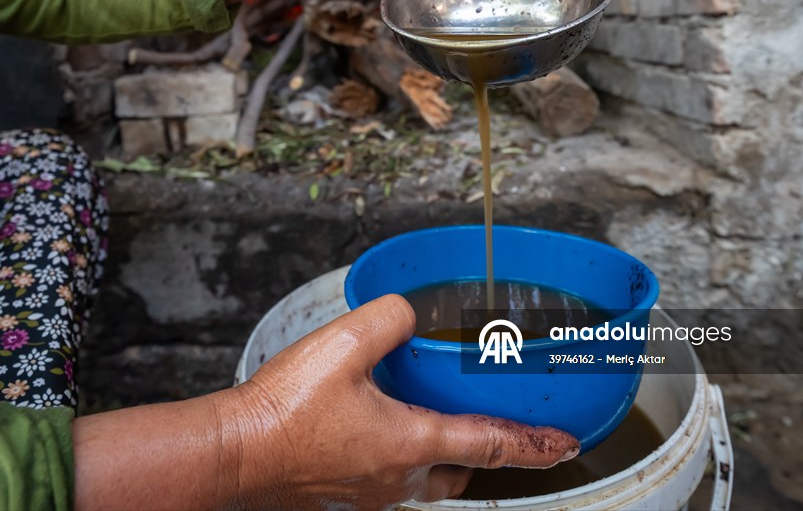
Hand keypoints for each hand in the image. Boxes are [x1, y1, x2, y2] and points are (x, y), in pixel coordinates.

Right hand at [73, 294, 576, 510]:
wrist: (236, 452)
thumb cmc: (285, 411)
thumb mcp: (345, 344)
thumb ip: (390, 319)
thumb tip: (409, 310)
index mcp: (411, 443)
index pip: (491, 444)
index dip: (535, 444)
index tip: (565, 445)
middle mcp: (398, 477)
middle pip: (463, 473)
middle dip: (489, 457)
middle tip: (507, 438)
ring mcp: (370, 492)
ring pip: (428, 483)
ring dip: (445, 461)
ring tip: (444, 433)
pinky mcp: (343, 493)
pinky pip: (392, 482)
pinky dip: (405, 462)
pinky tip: (382, 436)